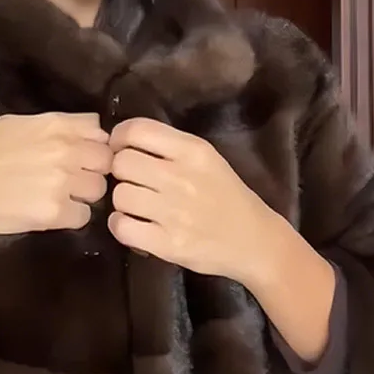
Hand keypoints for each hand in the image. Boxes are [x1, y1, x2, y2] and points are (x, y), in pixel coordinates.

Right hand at [0, 113, 111, 264]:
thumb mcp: (15, 124)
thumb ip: (55, 124)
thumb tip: (89, 126)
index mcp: (55, 125)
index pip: (99, 130)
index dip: (94, 144)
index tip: (83, 155)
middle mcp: (65, 150)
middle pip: (106, 160)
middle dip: (94, 170)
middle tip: (74, 179)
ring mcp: (63, 182)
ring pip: (99, 190)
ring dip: (85, 195)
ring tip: (62, 197)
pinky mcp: (57, 212)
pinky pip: (84, 216)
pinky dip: (72, 217)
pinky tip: (53, 213)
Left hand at [108, 117, 275, 281]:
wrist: (255, 241)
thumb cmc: (226, 195)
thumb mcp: (207, 158)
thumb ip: (168, 146)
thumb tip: (121, 142)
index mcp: (193, 150)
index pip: (136, 130)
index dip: (118, 138)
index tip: (121, 150)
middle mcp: (182, 177)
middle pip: (121, 163)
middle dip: (121, 172)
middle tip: (133, 182)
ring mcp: (174, 212)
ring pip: (119, 195)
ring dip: (122, 202)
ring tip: (138, 207)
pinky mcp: (168, 244)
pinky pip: (121, 227)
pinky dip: (121, 226)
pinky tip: (135, 226)